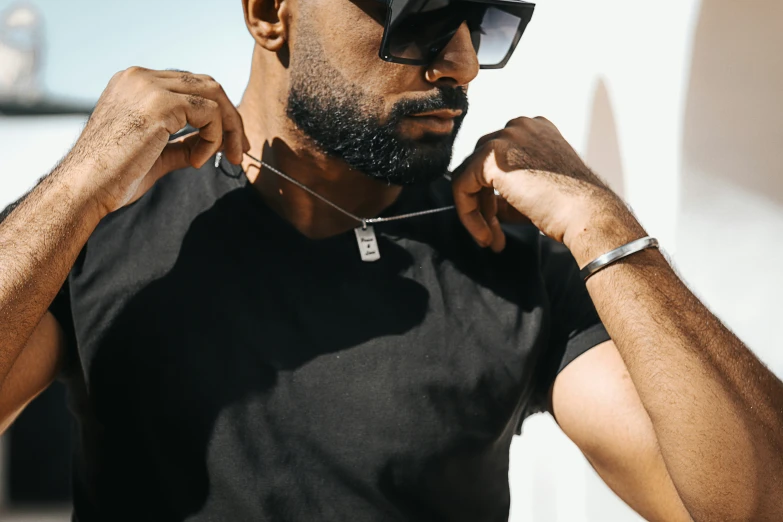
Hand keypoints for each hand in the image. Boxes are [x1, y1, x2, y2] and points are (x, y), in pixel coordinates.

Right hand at [58, 67, 249, 216]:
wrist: (86, 188)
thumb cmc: (113, 177)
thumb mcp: (155, 153)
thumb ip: (181, 142)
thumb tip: (208, 142)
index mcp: (134, 84)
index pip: (191, 86)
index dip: (217, 114)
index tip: (230, 145)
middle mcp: (140, 77)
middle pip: (208, 84)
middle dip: (231, 119)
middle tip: (239, 152)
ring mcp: (149, 86)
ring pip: (214, 95)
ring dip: (227, 130)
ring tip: (222, 158)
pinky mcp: (160, 103)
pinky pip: (210, 113)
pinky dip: (214, 138)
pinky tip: (197, 161)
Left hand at [451, 116, 643, 265]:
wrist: (587, 213)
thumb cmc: (571, 209)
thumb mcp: (533, 193)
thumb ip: (506, 192)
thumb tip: (482, 203)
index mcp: (535, 130)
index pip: (497, 159)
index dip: (493, 195)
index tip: (498, 225)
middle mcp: (520, 126)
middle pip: (480, 165)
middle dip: (483, 204)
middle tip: (493, 236)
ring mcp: (506, 136)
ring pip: (469, 176)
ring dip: (476, 212)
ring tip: (491, 240)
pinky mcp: (491, 155)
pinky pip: (462, 185)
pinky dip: (468, 213)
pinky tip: (485, 235)